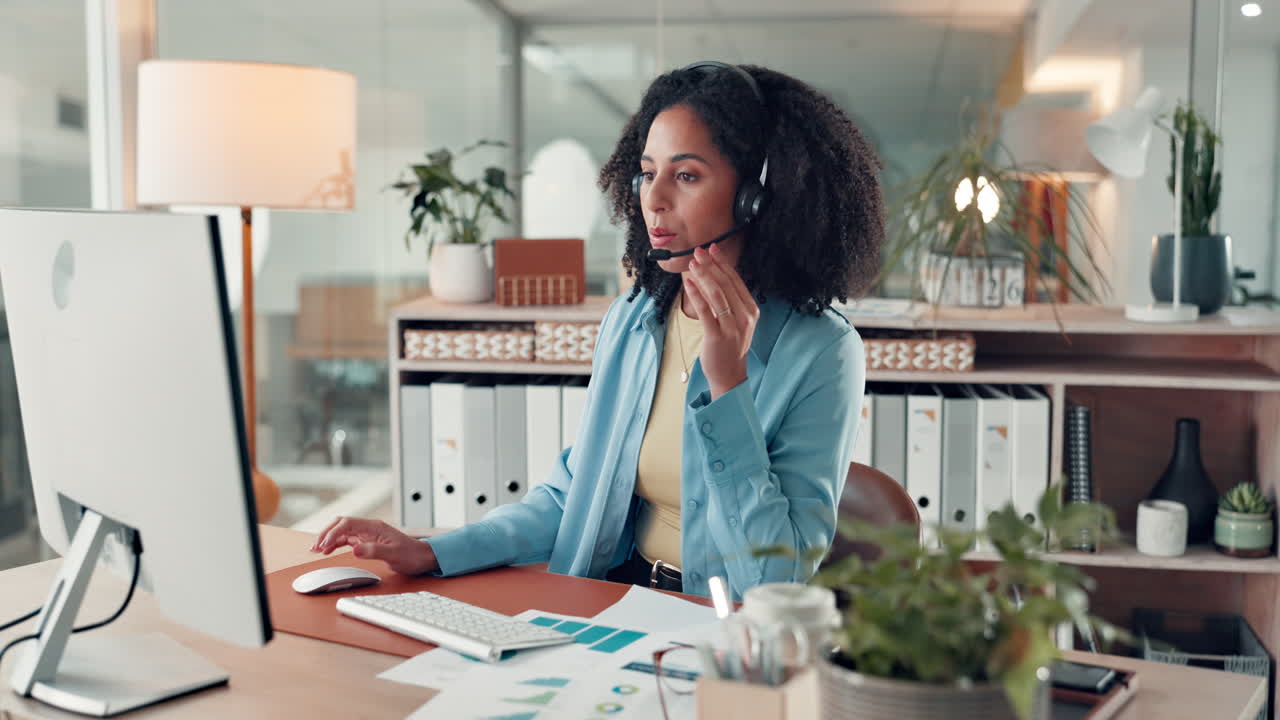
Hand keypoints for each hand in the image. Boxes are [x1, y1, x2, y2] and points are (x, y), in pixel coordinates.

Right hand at [310, 517, 438, 575]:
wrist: (422, 557)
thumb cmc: (411, 555)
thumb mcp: (393, 555)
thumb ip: (373, 551)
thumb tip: (354, 549)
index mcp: (374, 527)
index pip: (347, 524)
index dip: (333, 533)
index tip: (324, 546)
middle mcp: (369, 528)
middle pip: (341, 524)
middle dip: (326, 533)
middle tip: (315, 547)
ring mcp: (368, 534)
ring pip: (342, 531)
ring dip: (328, 538)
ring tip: (316, 550)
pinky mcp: (367, 541)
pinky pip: (347, 539)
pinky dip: (336, 543)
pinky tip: (328, 551)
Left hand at [683, 243, 758, 399]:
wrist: (730, 375)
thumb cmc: (730, 346)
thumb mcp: (736, 321)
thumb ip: (730, 301)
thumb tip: (715, 275)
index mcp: (751, 309)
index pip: (736, 280)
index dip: (723, 262)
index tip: (712, 248)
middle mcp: (745, 316)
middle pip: (726, 284)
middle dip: (711, 265)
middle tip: (698, 251)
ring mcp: (733, 327)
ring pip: (717, 294)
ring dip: (703, 276)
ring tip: (692, 263)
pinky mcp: (717, 336)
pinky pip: (706, 311)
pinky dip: (696, 295)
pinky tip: (688, 283)